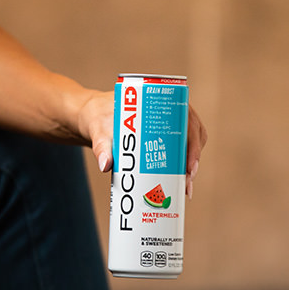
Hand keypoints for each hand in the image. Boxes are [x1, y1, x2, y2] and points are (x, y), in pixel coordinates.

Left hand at [78, 91, 206, 197]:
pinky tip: (180, 184)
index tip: (188, 166)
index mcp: (162, 101)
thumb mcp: (99, 131)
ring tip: (184, 188)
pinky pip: (180, 150)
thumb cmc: (99, 118)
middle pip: (192, 136)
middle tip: (186, 184)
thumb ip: (100, 147)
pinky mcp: (164, 137)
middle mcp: (170, 111)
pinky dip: (183, 166)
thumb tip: (105, 166)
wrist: (95, 118)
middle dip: (192, 161)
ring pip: (189, 145)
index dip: (193, 145)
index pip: (187, 121)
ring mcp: (169, 124)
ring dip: (190, 166)